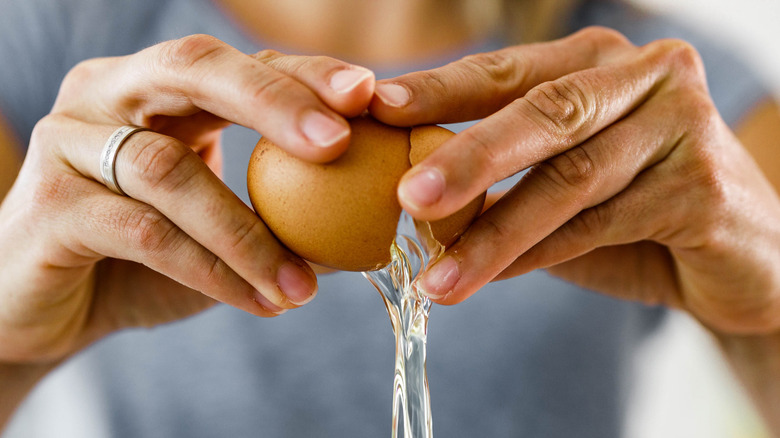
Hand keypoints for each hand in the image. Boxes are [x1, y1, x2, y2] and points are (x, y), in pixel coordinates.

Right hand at [0, 34, 374, 362]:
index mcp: (155, 87)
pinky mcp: (47, 204)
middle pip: (194, 68)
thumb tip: (362, 230)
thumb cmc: (139, 259)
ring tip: (301, 287)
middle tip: (337, 143)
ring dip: (249, 235)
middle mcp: (107, 94)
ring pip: (171, 170)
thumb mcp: (215, 227)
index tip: (367, 95)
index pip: (237, 65)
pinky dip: (211, 269)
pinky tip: (256, 301)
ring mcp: (70, 143)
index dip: (302, 75)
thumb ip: (278, 217)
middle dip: (274, 102)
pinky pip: (145, 232)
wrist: (45, 307)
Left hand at [371, 27, 779, 334]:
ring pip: (570, 178)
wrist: (734, 255)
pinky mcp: (704, 185)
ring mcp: (682, 124)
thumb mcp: (561, 178)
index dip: (441, 89)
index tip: (379, 109)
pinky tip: (490, 278)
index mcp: (598, 59)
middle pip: (544, 113)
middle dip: (468, 156)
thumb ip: (502, 175)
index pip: (507, 70)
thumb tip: (409, 192)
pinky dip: (539, 255)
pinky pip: (601, 225)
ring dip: (495, 232)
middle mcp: (645, 74)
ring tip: (437, 275)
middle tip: (407, 196)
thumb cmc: (632, 207)